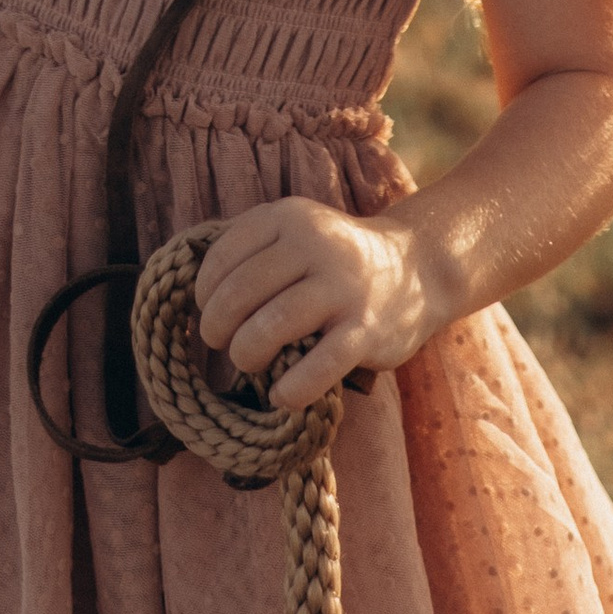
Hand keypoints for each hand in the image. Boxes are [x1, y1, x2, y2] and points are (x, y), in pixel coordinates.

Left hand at [194, 196, 439, 411]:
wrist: (417, 267)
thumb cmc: (336, 259)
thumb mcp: (296, 232)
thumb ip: (252, 249)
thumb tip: (195, 293)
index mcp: (289, 217)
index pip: (224, 256)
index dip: (204, 293)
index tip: (207, 313)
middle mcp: (314, 244)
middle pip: (241, 293)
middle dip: (218, 327)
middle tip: (222, 343)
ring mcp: (342, 287)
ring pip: (271, 326)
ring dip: (246, 354)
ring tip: (247, 363)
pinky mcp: (366, 330)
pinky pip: (317, 366)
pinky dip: (289, 388)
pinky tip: (280, 395)